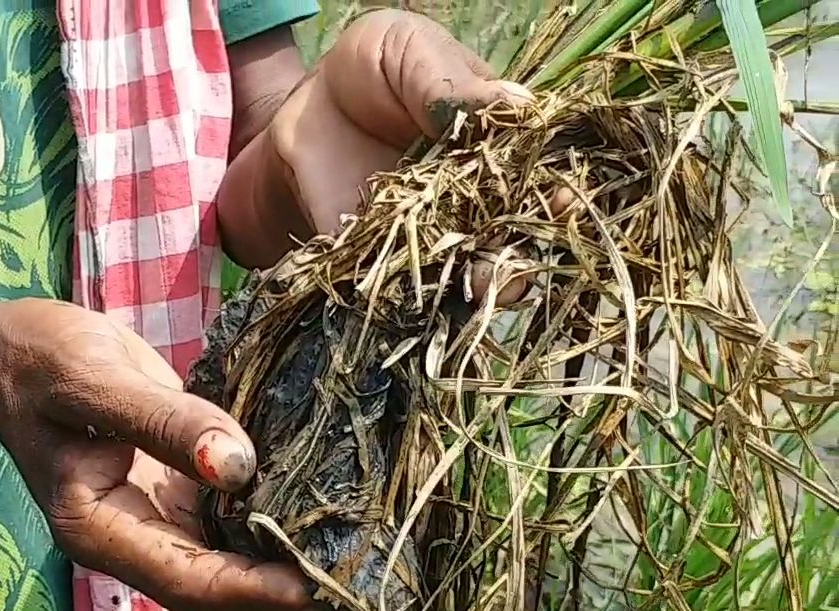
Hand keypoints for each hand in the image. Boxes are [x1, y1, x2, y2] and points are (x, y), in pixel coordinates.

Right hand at [0, 298, 318, 610]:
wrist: (11, 349)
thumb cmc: (42, 359)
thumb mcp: (95, 379)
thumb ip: (165, 422)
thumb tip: (239, 464)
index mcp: (99, 528)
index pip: (187, 583)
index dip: (253, 591)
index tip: (315, 587)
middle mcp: (131, 538)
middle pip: (214, 594)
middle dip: (280, 597)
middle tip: (352, 580)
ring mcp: (155, 518)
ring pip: (227, 569)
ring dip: (282, 572)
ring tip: (349, 561)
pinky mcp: (175, 490)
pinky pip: (228, 525)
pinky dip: (270, 529)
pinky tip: (318, 515)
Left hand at [218, 9, 536, 303]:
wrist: (306, 103)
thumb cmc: (373, 66)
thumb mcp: (410, 51)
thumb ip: (450, 80)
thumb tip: (514, 102)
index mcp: (500, 147)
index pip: (539, 176)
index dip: (555, 193)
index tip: (560, 201)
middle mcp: (477, 200)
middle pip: (513, 238)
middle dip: (521, 255)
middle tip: (520, 264)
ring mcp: (434, 236)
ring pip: (468, 275)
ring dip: (478, 288)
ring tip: (478, 288)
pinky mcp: (384, 260)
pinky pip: (403, 290)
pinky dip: (410, 301)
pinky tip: (414, 303)